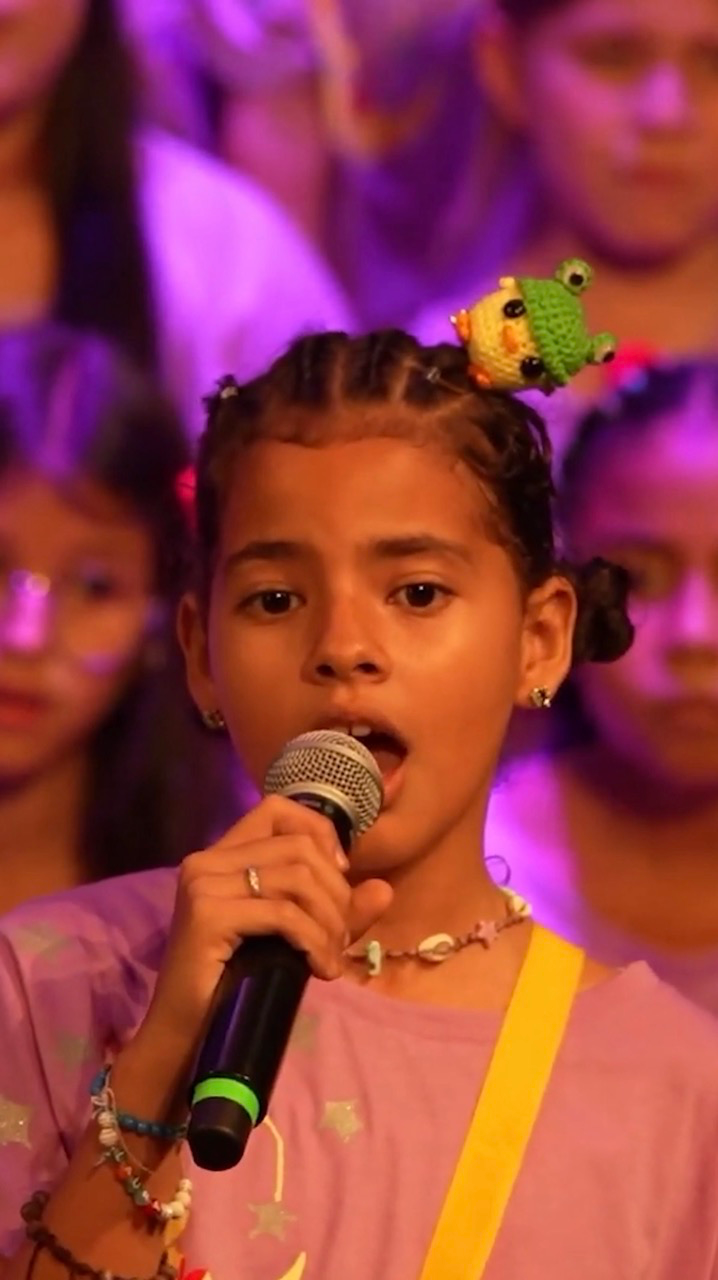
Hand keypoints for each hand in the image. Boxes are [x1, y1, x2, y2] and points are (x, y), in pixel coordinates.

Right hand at [135, 796, 391, 1068]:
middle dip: (336, 892)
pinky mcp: (208, 916)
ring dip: (329, 921)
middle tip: (340, 937)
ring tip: (331, 956)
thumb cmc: (237, 986)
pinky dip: (314, 941)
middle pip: (298, 847)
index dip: (319, 834)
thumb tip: (384, 889)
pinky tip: (320, 969)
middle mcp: (206, 860)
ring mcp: (203, 885)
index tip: (340, 878)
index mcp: (221, 856)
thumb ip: (336, 910)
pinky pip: (284, 914)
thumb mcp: (295, 938)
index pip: (277, 809)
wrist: (187, 1037)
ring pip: (296, 879)